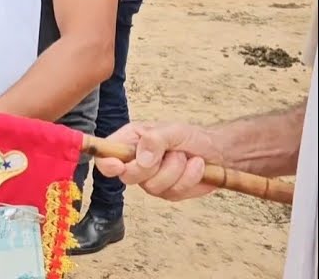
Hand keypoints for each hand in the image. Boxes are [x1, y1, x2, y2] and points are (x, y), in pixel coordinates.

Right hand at [94, 121, 223, 201]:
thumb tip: (141, 159)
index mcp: (130, 141)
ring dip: (176, 170)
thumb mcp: (173, 131)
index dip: (106, 163)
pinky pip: (172, 192)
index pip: (106, 155)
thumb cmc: (191, 136)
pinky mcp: (167, 193)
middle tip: (170, 153)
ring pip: (153, 186)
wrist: (217, 152)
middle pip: (127, 176)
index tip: (117, 165)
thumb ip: (155, 140)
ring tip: (185, 157)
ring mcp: (150, 180)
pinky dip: (189, 178)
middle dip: (153, 167)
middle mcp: (135, 162)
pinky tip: (195, 167)